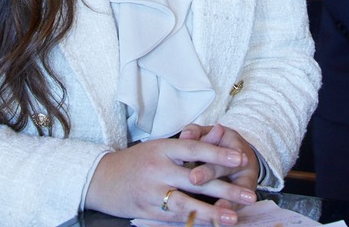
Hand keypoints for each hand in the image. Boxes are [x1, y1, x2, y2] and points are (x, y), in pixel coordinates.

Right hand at [85, 135, 254, 224]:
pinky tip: (209, 225)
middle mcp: (157, 169)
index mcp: (162, 148)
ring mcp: (151, 191)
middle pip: (196, 180)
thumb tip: (222, 132)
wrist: (100, 179)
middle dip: (225, 189)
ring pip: (187, 203)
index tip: (241, 159)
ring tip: (233, 217)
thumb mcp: (160, 146)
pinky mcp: (147, 211)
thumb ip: (192, 142)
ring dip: (213, 212)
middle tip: (249, 194)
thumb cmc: (135, 161)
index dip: (218, 154)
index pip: (194, 149)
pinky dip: (193, 221)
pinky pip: (174, 218)